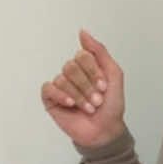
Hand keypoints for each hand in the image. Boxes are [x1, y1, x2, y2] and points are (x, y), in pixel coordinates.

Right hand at [41, 28, 126, 145]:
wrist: (105, 131)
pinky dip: (61, 96)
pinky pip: (49, 88)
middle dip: (86, 86)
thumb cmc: (112, 106)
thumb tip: (82, 32)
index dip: (93, 72)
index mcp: (86, 66)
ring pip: (62, 79)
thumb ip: (100, 52)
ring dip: (79, 96)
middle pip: (71, 67)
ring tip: (89, 108)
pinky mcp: (51, 99)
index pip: (82, 56)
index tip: (104, 87)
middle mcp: (73, 73)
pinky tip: (71, 105)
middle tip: (97, 101)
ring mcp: (61, 86)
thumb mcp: (114, 75)